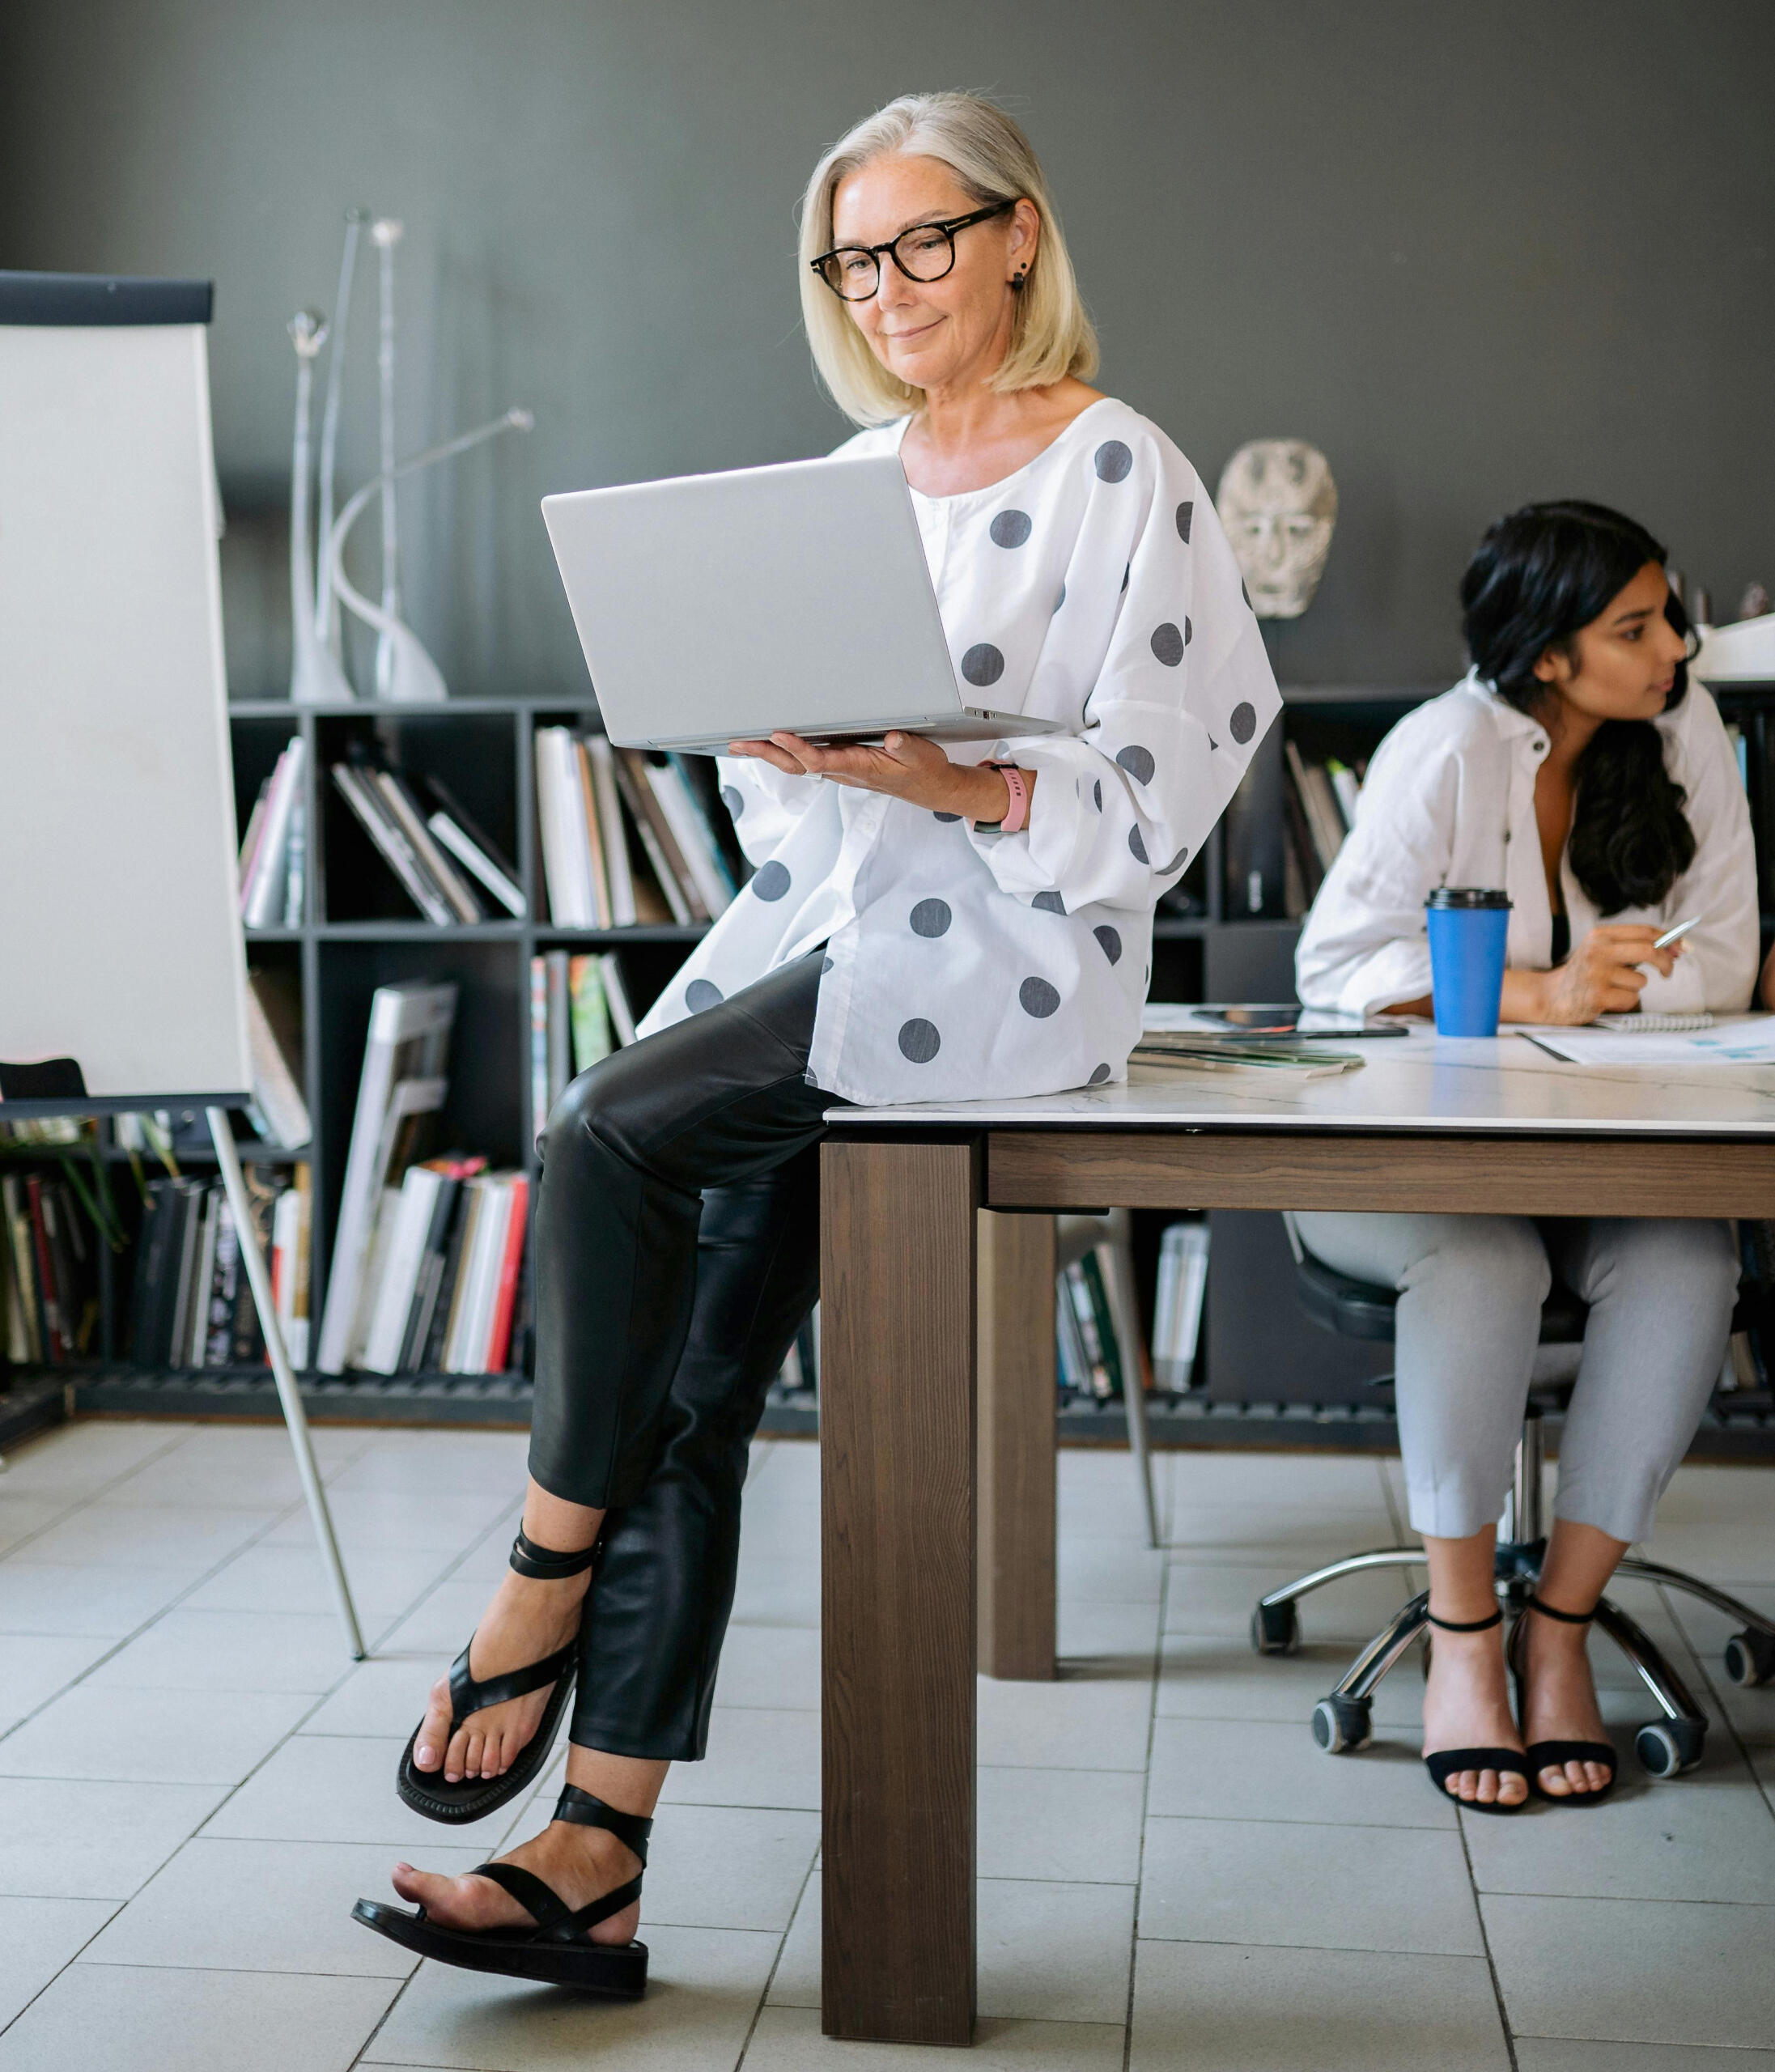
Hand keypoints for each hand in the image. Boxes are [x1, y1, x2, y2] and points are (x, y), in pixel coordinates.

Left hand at [726, 729, 1015, 821]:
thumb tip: (894, 737)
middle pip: (796, 764)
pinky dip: (783, 751)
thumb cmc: (924, 771)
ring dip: (768, 754)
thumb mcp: (922, 756)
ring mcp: (838, 768)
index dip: (798, 748)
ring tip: (741, 742)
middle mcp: (842, 770)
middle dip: (767, 753)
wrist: (928, 789)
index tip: (779, 732)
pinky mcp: (839, 763)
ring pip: (796, 764)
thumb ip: (908, 747)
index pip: (821, 760)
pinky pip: (804, 759)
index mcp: (858, 767)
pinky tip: (769, 742)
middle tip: (738, 742)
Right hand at [1528, 924, 1680, 1024]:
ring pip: (1640, 981)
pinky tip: (1607, 999)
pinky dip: (1625, 1002)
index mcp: (1599, 935)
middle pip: (1648, 951)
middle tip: (1667, 972)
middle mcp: (1597, 952)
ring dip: (1634, 988)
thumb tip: (1676, 948)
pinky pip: (1631, 999)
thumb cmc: (1583, 974)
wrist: (1550, 996)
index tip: (1681, 948)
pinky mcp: (1598, 996)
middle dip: (1665, 962)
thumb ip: (1633, 947)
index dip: (1668, 939)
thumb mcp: (1601, 951)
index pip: (1643, 931)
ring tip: (1613, 988)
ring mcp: (1597, 974)